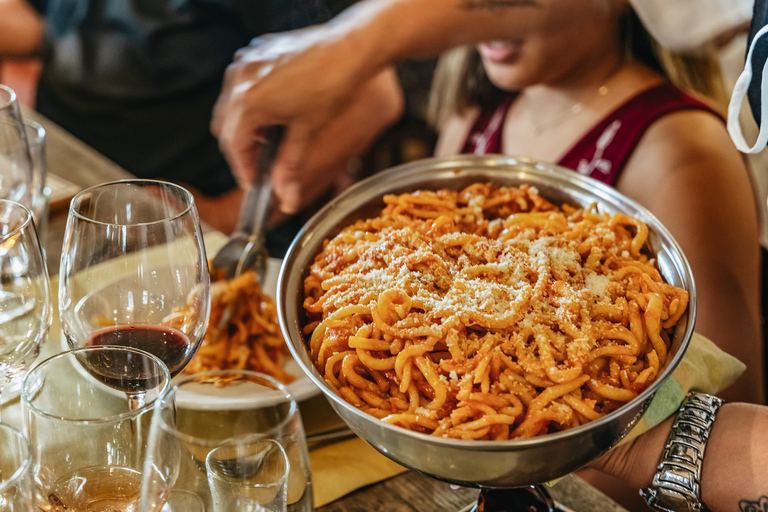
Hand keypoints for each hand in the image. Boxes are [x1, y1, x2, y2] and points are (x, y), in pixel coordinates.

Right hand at [212, 25, 374, 213]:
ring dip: (246, 125)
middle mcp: (241, 78)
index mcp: (249, 101)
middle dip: (243, 149)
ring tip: (272, 138)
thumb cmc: (333, 83)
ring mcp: (248, 61)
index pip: (233, 146)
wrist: (352, 49)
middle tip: (264, 165)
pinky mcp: (258, 51)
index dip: (244, 170)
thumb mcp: (308, 132)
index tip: (255, 183)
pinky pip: (243, 83)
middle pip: (227, 126)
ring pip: (232, 104)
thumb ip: (290, 168)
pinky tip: (277, 110)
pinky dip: (252, 102)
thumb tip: (286, 198)